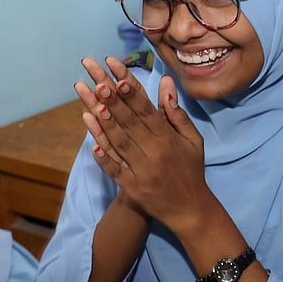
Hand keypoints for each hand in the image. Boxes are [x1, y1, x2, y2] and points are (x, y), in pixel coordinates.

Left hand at [75, 57, 209, 226]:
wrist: (190, 209)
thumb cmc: (191, 169)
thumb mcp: (193, 141)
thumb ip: (177, 114)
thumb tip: (166, 85)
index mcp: (169, 140)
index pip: (147, 110)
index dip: (131, 91)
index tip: (116, 72)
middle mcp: (155, 153)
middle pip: (130, 122)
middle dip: (112, 99)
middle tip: (96, 78)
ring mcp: (142, 171)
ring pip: (119, 143)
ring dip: (103, 122)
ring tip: (89, 100)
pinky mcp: (132, 187)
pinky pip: (114, 169)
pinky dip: (103, 156)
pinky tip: (90, 141)